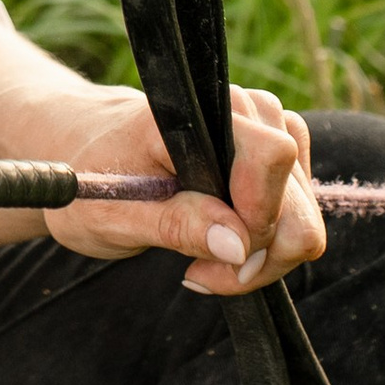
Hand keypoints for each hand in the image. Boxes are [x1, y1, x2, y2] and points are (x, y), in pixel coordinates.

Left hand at [33, 75, 325, 293]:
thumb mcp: (113, 215)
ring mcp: (260, 129)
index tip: (223, 255)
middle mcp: (237, 110)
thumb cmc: (87, 180)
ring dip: (265, 253)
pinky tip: (226, 250)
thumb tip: (237, 245)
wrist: (81, 152)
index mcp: (191, 114)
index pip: (271, 154)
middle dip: (261, 252)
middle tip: (205, 273)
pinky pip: (298, 211)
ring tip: (207, 263)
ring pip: (303, 210)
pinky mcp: (268, 154)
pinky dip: (268, 244)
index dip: (259, 214)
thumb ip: (176, 225)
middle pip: (295, 194)